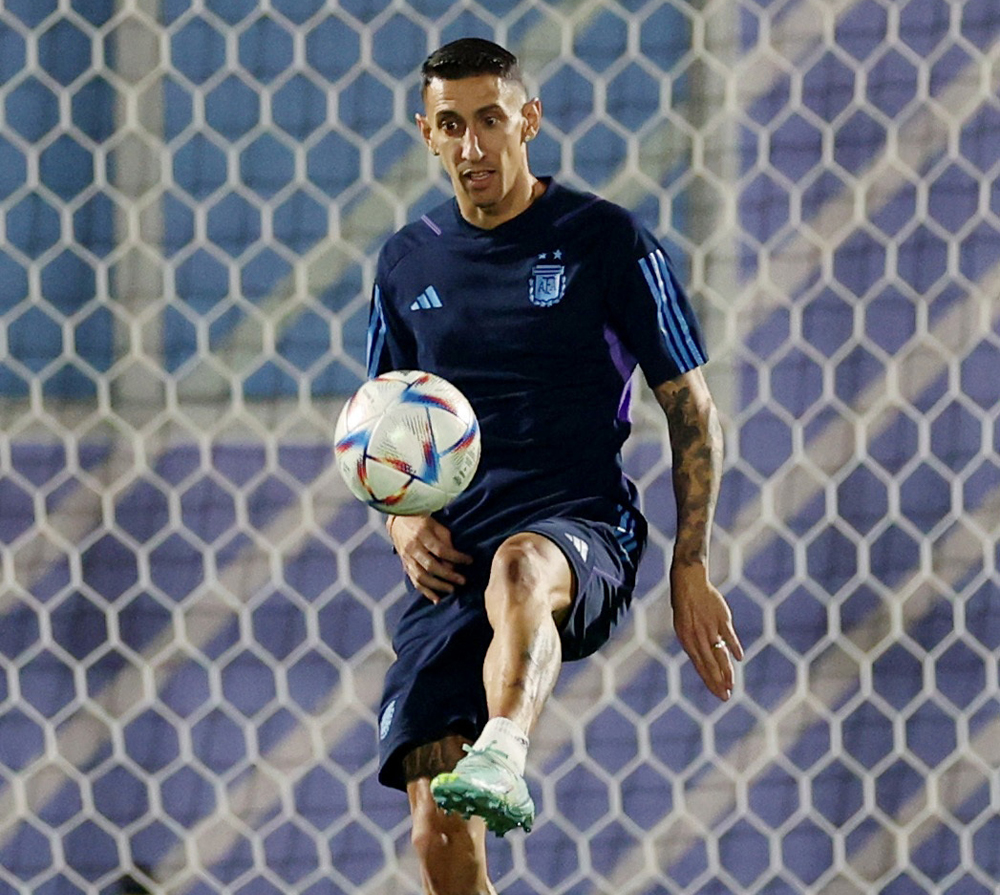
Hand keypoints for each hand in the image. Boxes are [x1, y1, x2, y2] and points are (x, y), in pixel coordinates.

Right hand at [386, 514, 472, 603]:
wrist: (399, 523)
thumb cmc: (422, 522)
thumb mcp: (436, 525)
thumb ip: (446, 540)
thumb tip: (455, 560)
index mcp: (421, 534)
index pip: (440, 549)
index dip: (456, 557)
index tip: (469, 561)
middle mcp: (413, 548)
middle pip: (430, 566)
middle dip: (448, 575)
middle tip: (462, 581)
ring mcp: (407, 559)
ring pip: (421, 577)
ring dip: (438, 586)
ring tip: (452, 590)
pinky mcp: (405, 566)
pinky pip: (415, 582)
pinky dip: (426, 592)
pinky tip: (437, 599)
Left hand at [670, 560, 743, 699]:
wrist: (689, 584)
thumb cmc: (686, 608)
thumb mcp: (683, 628)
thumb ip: (694, 645)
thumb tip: (703, 663)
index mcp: (687, 641)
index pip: (700, 667)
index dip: (710, 681)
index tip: (719, 694)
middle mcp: (698, 637)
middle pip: (709, 665)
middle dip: (718, 682)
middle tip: (725, 697)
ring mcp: (710, 628)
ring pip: (719, 653)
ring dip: (726, 670)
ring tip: (731, 685)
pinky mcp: (721, 618)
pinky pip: (729, 636)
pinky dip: (734, 647)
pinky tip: (739, 658)